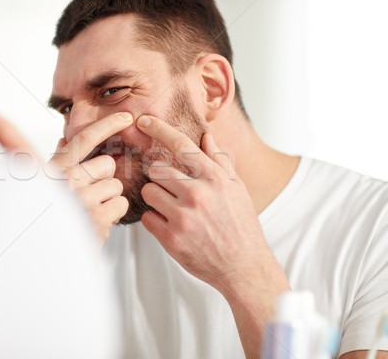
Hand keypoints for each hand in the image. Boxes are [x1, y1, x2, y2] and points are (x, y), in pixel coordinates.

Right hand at [49, 112, 132, 241]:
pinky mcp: (97, 218)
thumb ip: (58, 162)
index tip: (126, 118)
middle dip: (104, 179)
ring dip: (108, 199)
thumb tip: (65, 139)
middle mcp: (65, 181)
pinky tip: (97, 222)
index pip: (84, 139)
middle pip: (107, 165)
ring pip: (116, 185)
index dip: (107, 125)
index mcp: (53, 170)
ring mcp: (81, 199)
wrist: (42, 255)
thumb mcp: (44, 186)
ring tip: (91, 211)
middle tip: (89, 195)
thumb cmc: (46, 217)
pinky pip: (120, 204)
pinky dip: (113, 214)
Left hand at [136, 115, 289, 358]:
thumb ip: (219, 162)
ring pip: (148, 192)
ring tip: (173, 209)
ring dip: (156, 199)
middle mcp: (197, 194)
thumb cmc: (240, 225)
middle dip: (160, 179)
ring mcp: (183, 216)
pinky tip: (171, 226)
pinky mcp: (171, 238)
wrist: (244, 267)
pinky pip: (147, 218)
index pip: (181, 145)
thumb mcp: (236, 189)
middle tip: (173, 191)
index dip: (159, 129)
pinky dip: (155, 221)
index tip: (144, 120)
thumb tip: (206, 137)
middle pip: (157, 170)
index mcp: (214, 178)